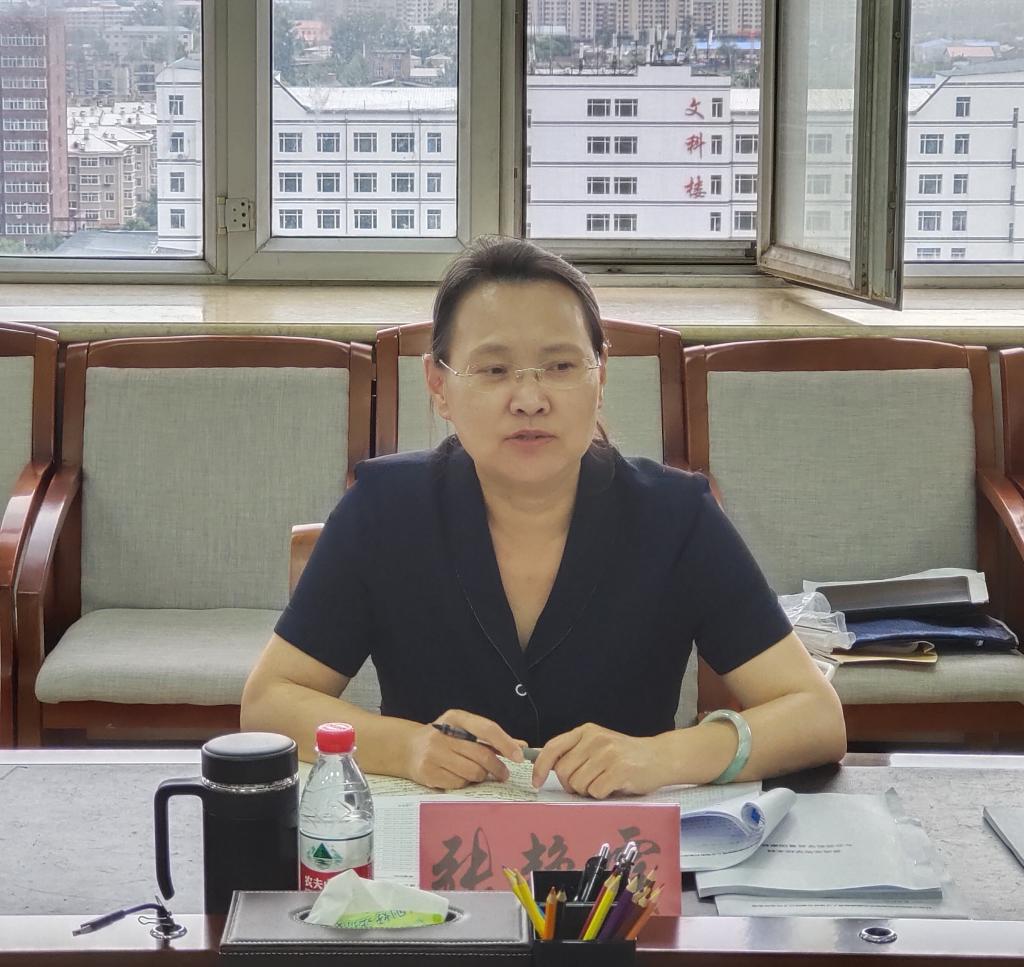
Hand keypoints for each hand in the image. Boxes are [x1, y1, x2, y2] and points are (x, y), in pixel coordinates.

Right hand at [404, 709, 526, 790]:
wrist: (408, 748)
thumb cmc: (444, 739)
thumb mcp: (464, 729)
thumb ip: (491, 737)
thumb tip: (521, 746)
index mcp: (455, 717)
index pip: (486, 729)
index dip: (505, 743)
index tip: (519, 756)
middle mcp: (443, 734)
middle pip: (482, 755)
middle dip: (498, 768)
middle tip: (504, 774)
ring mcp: (433, 753)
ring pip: (472, 772)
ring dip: (481, 776)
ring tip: (478, 773)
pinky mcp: (428, 772)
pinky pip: (459, 784)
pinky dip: (464, 783)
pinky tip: (459, 776)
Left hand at [531, 724, 673, 798]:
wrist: (660, 757)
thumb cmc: (625, 755)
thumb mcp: (598, 744)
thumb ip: (576, 752)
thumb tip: (547, 770)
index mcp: (586, 731)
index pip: (553, 747)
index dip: (540, 767)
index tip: (537, 782)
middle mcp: (595, 739)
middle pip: (564, 772)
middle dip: (571, 784)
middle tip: (588, 783)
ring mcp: (607, 754)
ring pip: (578, 784)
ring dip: (588, 790)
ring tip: (604, 782)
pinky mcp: (619, 771)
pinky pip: (596, 792)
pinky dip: (602, 794)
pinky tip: (614, 786)